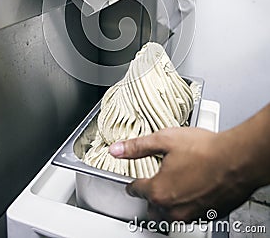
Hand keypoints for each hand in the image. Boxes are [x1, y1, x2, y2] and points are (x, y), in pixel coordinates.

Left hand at [109, 126, 256, 222]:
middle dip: (149, 196)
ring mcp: (190, 214)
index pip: (136, 190)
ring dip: (167, 203)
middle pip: (151, 208)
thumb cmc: (206, 150)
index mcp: (158, 190)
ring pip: (170, 215)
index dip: (133, 183)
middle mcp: (172, 208)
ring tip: (173, 186)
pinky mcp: (206, 215)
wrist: (237, 159)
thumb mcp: (165, 140)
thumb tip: (117, 150)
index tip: (134, 182)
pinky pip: (188, 215)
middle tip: (154, 183)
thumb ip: (138, 146)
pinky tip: (192, 190)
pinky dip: (186, 205)